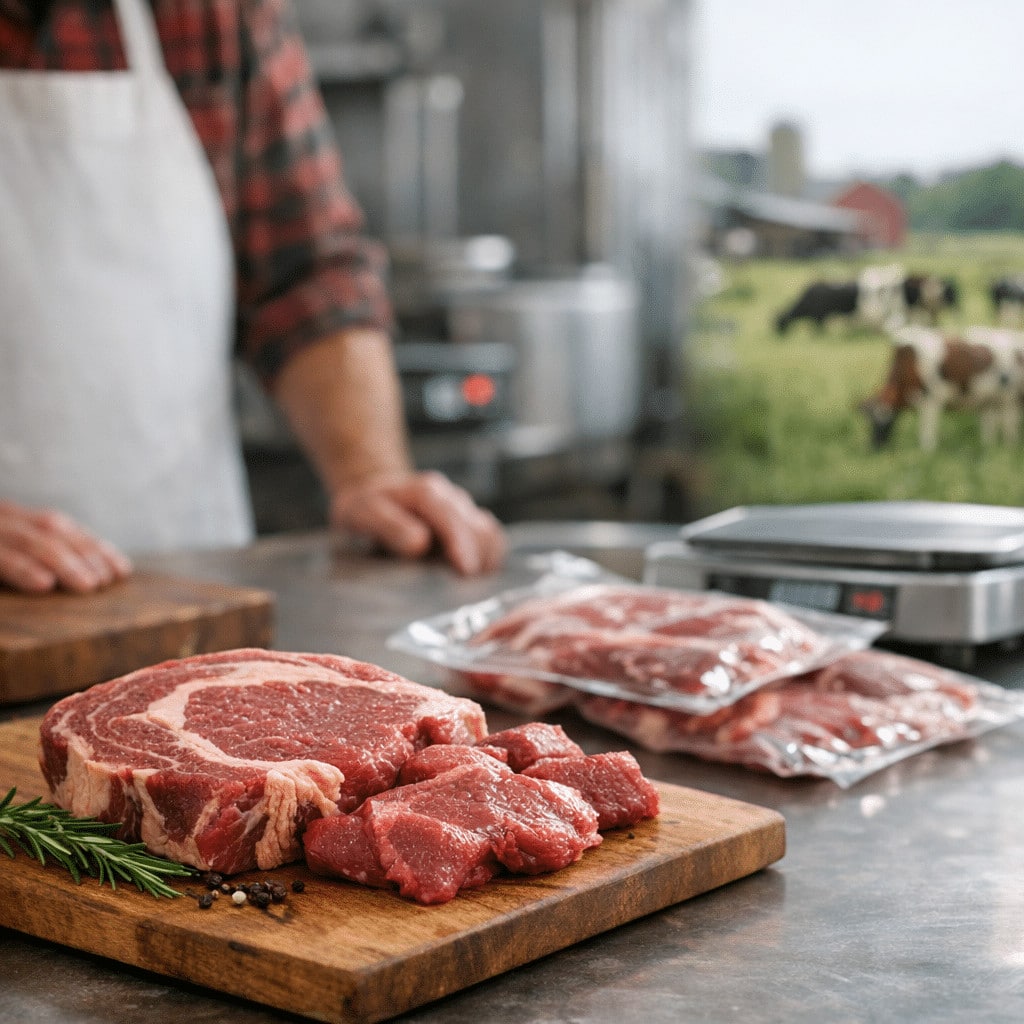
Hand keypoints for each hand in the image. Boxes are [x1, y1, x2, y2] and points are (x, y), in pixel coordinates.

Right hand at [0, 500, 132, 593]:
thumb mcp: (12, 552)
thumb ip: (42, 556)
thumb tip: (91, 576)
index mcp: (16, 518)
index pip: (64, 529)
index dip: (96, 547)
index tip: (123, 570)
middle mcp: (4, 518)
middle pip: (53, 529)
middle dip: (85, 554)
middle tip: (106, 581)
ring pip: (31, 541)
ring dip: (64, 563)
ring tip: (88, 585)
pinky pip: (2, 558)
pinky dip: (24, 569)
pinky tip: (45, 583)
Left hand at [328, 471, 506, 575]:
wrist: (376, 496)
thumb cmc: (368, 507)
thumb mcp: (364, 512)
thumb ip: (389, 526)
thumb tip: (419, 544)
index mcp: (426, 492)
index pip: (450, 517)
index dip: (461, 544)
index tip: (466, 570)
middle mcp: (451, 498)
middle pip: (478, 527)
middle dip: (477, 557)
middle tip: (469, 592)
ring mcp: (465, 511)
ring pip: (490, 534)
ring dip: (486, 560)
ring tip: (473, 588)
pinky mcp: (471, 525)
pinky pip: (493, 540)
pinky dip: (491, 559)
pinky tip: (478, 579)